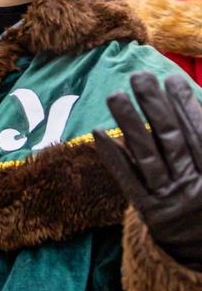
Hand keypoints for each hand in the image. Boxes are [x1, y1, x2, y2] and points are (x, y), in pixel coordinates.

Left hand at [94, 71, 201, 268]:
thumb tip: (198, 107)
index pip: (200, 135)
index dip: (186, 107)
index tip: (172, 80)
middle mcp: (195, 188)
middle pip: (171, 140)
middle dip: (154, 106)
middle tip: (139, 77)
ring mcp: (172, 201)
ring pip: (147, 157)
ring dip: (129, 124)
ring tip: (115, 95)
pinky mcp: (151, 214)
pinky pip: (129, 182)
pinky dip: (114, 158)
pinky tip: (99, 134)